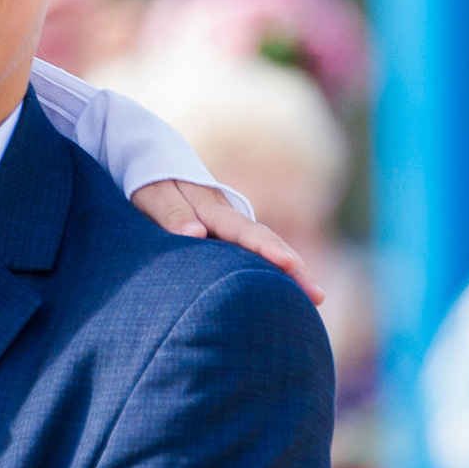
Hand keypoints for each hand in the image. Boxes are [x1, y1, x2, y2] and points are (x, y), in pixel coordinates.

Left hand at [130, 178, 324, 303]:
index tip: (287, 263)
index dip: (266, 247)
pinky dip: (271, 274)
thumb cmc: (151, 184)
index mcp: (212, 207)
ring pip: (264, 251)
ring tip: (315, 300)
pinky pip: (252, 258)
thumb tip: (195, 234)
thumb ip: (171, 213)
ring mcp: (230, 231)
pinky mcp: (226, 242)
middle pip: (266, 243)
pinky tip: (288, 296)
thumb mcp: (154, 195)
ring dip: (290, 274)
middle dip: (294, 268)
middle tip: (317, 295)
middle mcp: (229, 219)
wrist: (154, 168)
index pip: (243, 230)